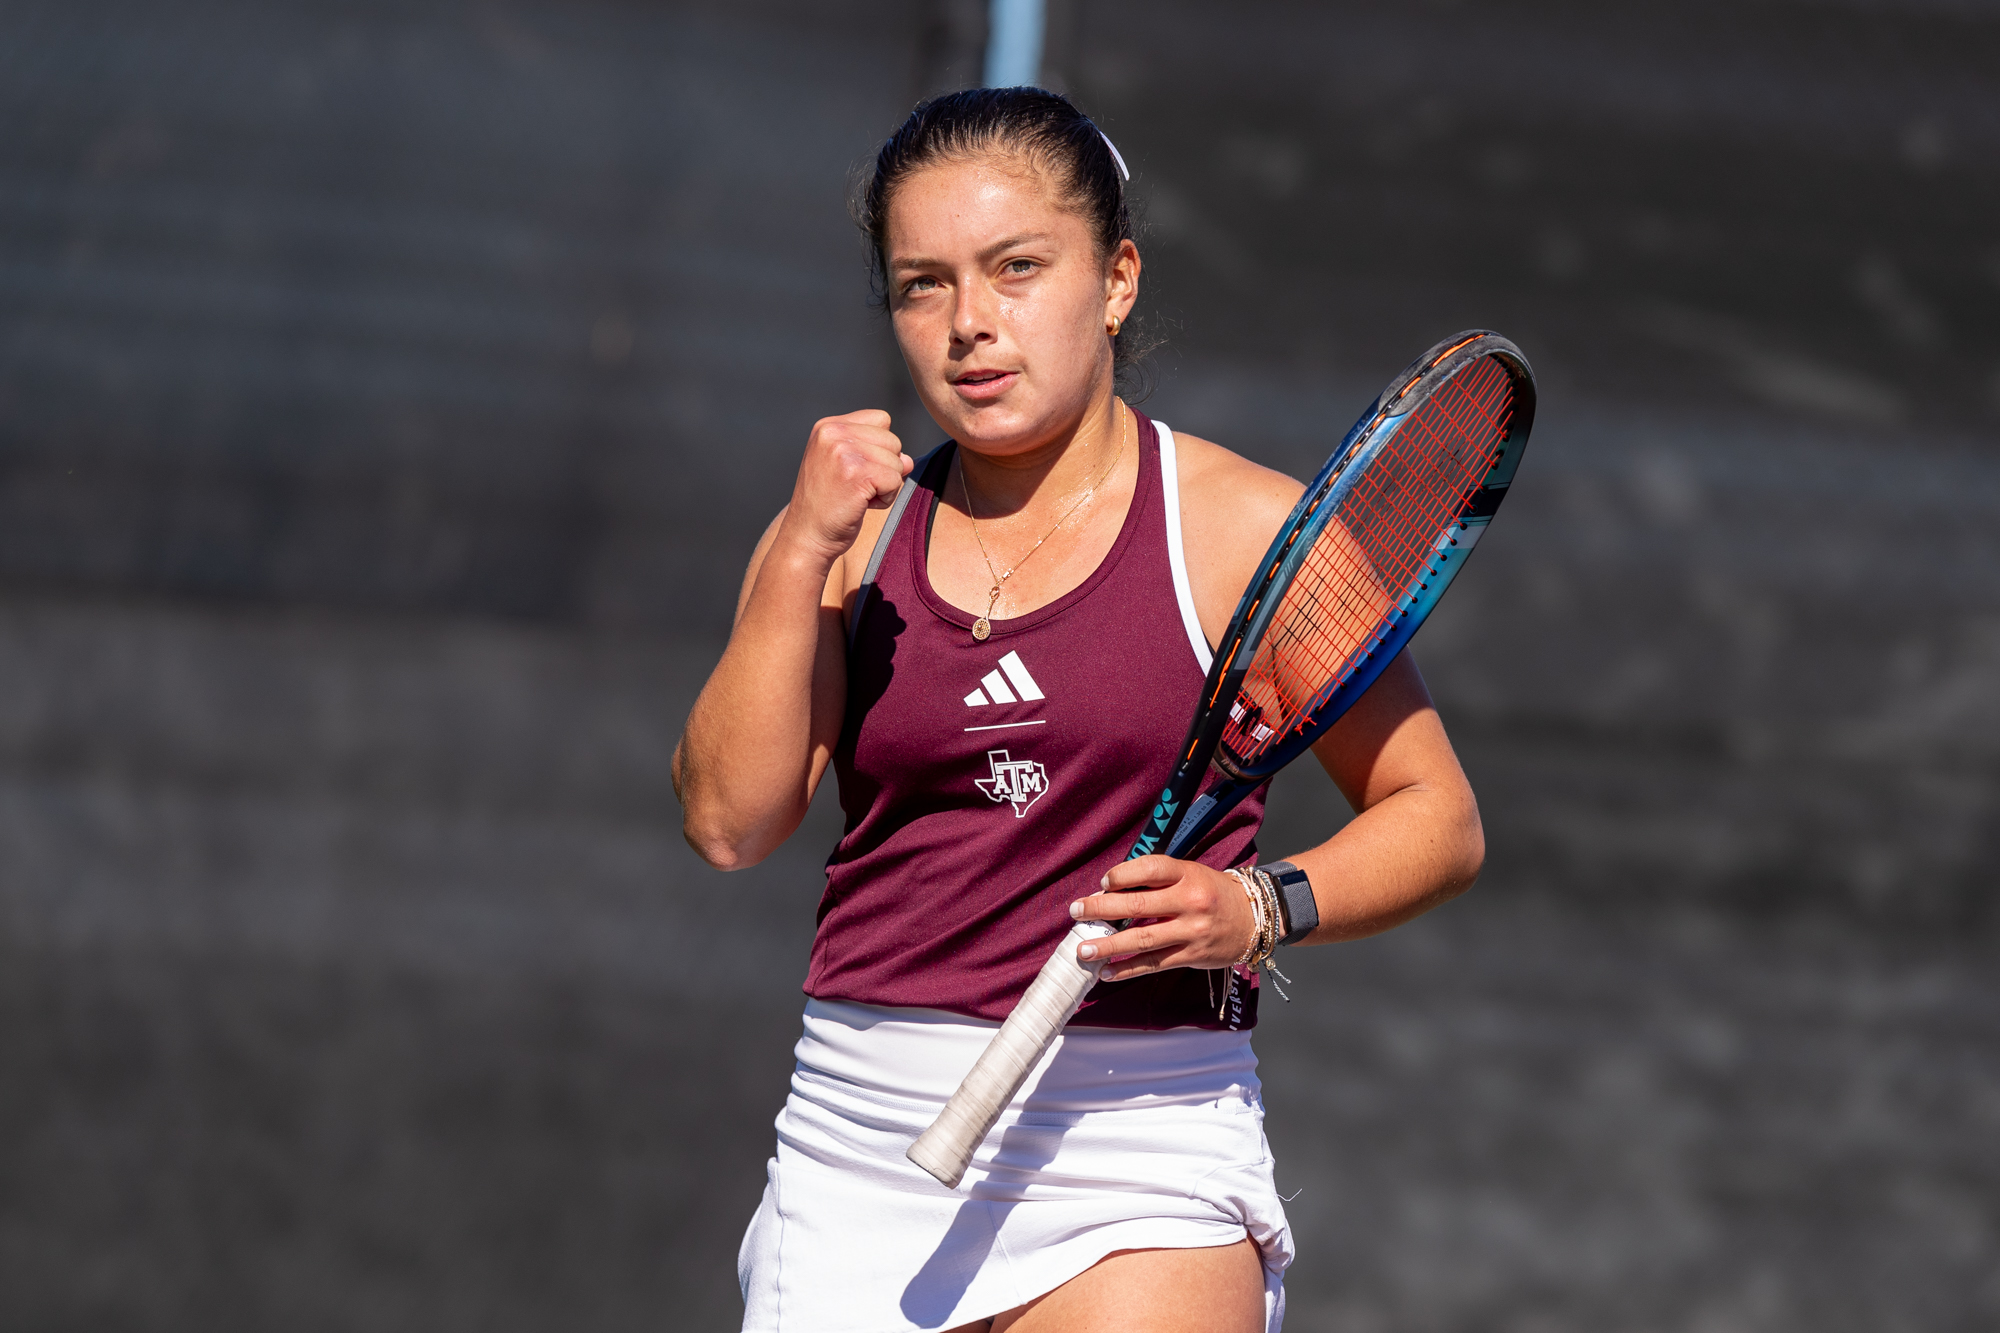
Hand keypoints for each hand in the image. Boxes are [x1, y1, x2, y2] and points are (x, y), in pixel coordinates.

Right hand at [780, 409, 912, 565]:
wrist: (806, 536)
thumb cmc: (828, 505)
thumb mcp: (846, 466)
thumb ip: (877, 453)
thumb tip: (908, 460)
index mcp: (828, 426)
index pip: (881, 420)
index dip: (879, 448)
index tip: (854, 470)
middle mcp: (833, 433)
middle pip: (893, 441)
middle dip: (884, 468)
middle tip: (854, 487)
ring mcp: (843, 452)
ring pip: (898, 462)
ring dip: (885, 486)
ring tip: (856, 497)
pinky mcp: (856, 474)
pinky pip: (895, 481)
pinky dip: (885, 499)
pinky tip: (861, 505)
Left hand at [1067, 856, 1257, 981]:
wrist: (1254, 919)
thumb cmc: (1214, 893)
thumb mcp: (1191, 874)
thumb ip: (1157, 879)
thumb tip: (1112, 890)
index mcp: (1189, 874)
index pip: (1151, 868)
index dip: (1123, 874)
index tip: (1103, 882)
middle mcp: (1190, 902)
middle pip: (1139, 904)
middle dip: (1102, 909)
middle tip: (1076, 911)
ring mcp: (1191, 932)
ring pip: (1143, 939)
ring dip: (1109, 946)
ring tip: (1083, 950)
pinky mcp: (1191, 956)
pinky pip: (1154, 964)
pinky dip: (1128, 969)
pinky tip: (1107, 972)